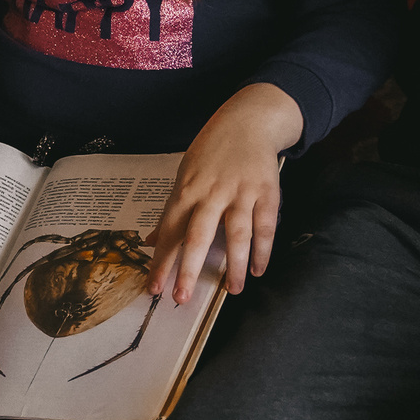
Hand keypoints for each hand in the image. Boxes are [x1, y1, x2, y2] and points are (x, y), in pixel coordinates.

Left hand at [146, 82, 298, 304]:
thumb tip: (153, 241)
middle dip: (189, 269)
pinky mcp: (266, 193)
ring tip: (231, 291)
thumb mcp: (185, 175)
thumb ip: (173, 210)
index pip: (170, 230)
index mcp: (187, 189)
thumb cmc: (212, 152)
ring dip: (233, 266)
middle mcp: (212, 192)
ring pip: (236, 235)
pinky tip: (257, 270)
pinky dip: (262, 251)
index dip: (161, 260)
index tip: (153, 287)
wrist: (248, 121)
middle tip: (181, 298)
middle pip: (198, 235)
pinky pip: (265, 227)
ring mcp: (241, 192)